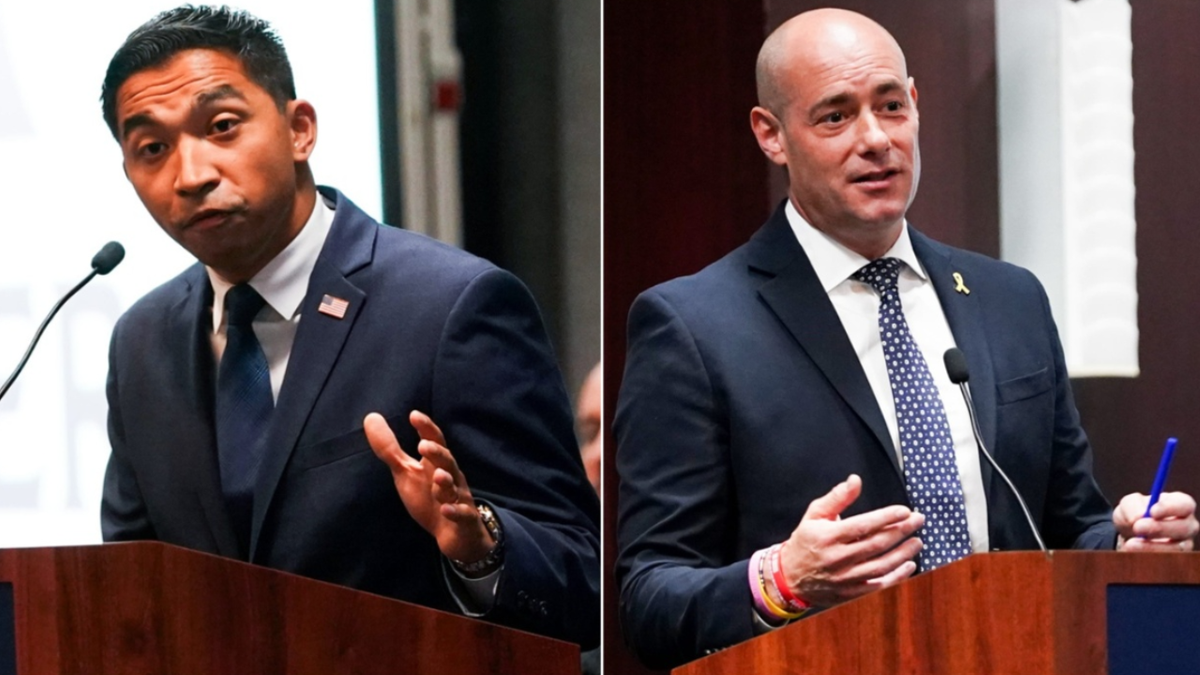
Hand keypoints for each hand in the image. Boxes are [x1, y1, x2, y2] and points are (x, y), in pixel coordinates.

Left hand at [364, 411, 494, 562]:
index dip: (426, 428)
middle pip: (447, 461)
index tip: (414, 415)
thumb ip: (389, 449)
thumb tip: (371, 417)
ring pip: (454, 488)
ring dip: (446, 482)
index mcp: (436, 463)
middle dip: (438, 454)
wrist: (453, 532)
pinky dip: (455, 511)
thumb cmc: (429, 496)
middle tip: (424, 446)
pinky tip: (446, 509)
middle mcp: (450, 477)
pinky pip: (462, 515)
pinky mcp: (464, 520)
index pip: (434, 441)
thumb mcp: (406, 472)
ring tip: (438, 476)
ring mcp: (458, 498)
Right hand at [776, 474, 923, 608]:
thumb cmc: (804, 543)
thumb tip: (855, 480)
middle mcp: (838, 557)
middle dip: (902, 530)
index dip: (886, 517)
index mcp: (829, 536)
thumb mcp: (814, 515)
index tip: (904, 510)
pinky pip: (879, 584)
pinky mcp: (852, 592)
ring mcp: (846, 577)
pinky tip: (909, 564)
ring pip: (882, 565)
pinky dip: (897, 576)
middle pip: (877, 544)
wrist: (790, 578)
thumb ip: (836, 498)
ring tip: (918, 541)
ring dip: (903, 553)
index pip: (863, 525)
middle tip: (918, 520)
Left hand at [1113, 491, 1197, 551]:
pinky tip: (1132, 552)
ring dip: (1152, 546)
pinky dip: (1148, 557)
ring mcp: (1184, 543)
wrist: (1128, 533)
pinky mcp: (1175, 558)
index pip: (1185, 504)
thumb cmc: (1134, 513)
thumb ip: (1132, 506)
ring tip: (1130, 543)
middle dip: (1160, 528)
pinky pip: (1167, 561)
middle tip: (1138, 527)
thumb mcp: (1128, 504)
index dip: (1171, 508)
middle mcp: (1187, 524)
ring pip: (1177, 547)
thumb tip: (1138, 517)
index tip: (1152, 511)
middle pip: (1185, 527)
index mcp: (1179, 504)